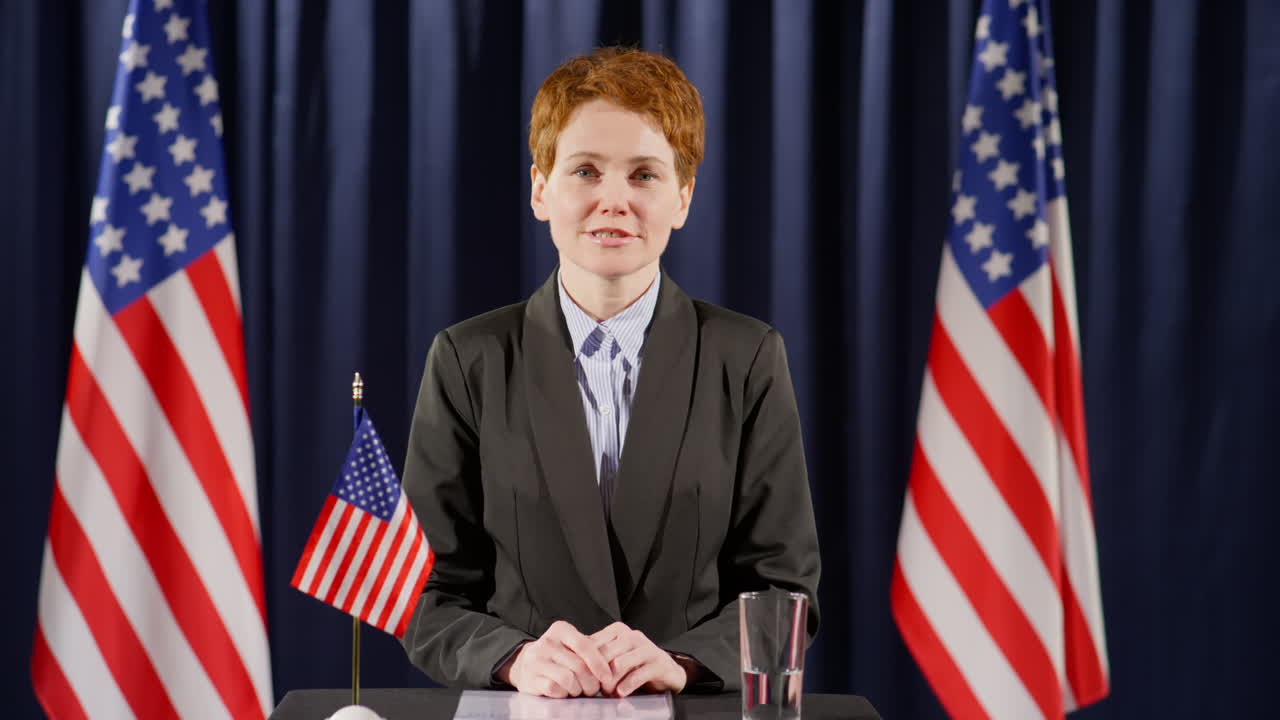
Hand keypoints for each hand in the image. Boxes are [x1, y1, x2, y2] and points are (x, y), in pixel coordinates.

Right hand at [498, 620, 615, 697]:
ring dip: (577, 689)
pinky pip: (554, 688)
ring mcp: (536, 659)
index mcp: (561, 630)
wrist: (524, 665)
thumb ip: (590, 650)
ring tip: (577, 690)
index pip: (585, 645)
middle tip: (592, 689)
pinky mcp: (530, 678)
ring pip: (567, 678)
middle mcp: (547, 641)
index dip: (599, 664)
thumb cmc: (557, 658)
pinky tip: (563, 692)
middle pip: (579, 666)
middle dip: (591, 682)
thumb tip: (614, 665)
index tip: (607, 678)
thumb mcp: (571, 647)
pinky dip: (563, 694)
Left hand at [591, 622, 686, 696]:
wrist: (667, 671)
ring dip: (611, 682)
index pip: (593, 644)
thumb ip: (597, 657)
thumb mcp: (615, 657)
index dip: (585, 664)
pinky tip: (621, 693)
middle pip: (604, 654)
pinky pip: (637, 675)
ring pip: (619, 664)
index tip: (582, 678)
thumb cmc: (636, 665)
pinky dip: (626, 687)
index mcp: (618, 631)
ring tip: (609, 692)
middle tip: (595, 688)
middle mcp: (632, 635)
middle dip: (597, 675)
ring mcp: (646, 648)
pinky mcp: (659, 662)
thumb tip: (573, 664)